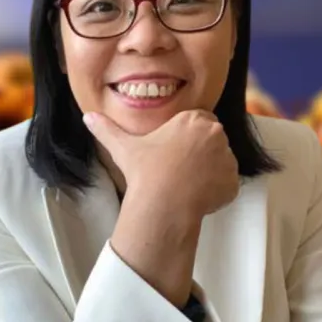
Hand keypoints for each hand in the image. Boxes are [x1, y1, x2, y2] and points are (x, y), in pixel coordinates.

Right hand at [85, 109, 238, 218]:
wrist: (163, 204)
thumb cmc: (145, 172)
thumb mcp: (124, 147)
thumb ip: (107, 129)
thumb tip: (88, 117)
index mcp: (194, 120)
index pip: (198, 121)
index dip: (186, 136)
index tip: (175, 150)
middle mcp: (216, 134)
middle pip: (212, 139)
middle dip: (200, 151)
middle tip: (179, 168)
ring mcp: (228, 159)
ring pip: (221, 161)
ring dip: (210, 170)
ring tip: (187, 183)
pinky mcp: (233, 182)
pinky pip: (227, 183)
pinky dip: (217, 189)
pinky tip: (197, 195)